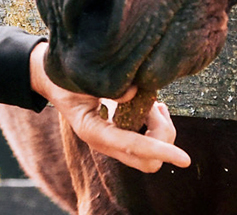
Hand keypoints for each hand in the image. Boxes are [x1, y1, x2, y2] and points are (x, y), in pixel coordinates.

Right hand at [29, 43, 188, 173]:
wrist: (51, 80)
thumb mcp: (82, 78)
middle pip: (148, 159)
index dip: (160, 150)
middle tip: (157, 106)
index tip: (184, 158)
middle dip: (163, 137)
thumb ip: (108, 86)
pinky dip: (156, 125)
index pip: (133, 146)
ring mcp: (113, 141)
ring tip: (154, 103)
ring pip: (152, 152)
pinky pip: (147, 139)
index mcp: (93, 131)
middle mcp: (105, 142)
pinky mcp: (120, 134)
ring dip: (160, 129)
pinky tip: (151, 105)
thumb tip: (136, 92)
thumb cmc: (64, 76)